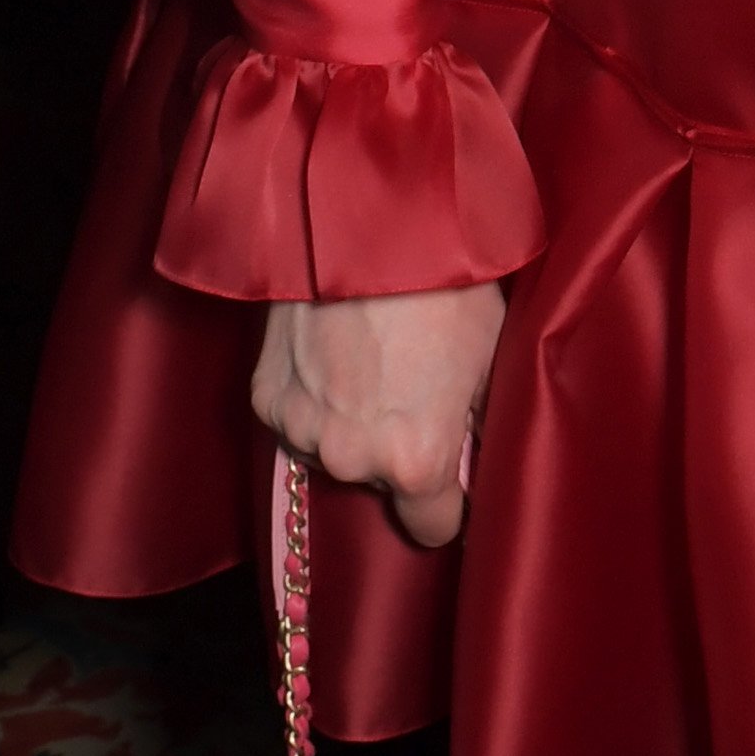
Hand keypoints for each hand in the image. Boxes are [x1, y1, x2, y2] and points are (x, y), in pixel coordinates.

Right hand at [252, 286, 503, 550]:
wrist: (367, 227)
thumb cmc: (444, 285)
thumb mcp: (490, 359)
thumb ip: (479, 425)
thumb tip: (475, 455)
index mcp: (415, 461)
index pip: (431, 527)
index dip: (448, 503)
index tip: (453, 479)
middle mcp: (351, 459)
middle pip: (380, 483)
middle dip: (396, 451)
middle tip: (411, 389)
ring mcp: (300, 430)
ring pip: (335, 452)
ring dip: (351, 426)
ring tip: (371, 362)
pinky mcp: (264, 399)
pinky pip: (298, 420)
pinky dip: (314, 399)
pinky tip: (333, 352)